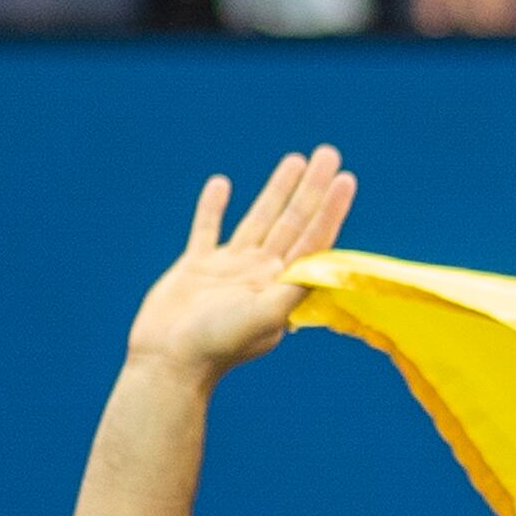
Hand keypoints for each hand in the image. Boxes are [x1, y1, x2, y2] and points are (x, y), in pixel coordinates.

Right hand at [125, 146, 356, 379]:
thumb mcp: (264, 317)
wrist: (169, 362)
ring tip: (294, 159)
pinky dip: (213, 207)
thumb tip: (325, 266)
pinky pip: (207, 229)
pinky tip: (222, 184)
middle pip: (293, 221)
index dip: (331, 209)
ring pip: (259, 218)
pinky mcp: (196, 267)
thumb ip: (293, 290)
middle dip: (311, 188)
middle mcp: (260, 273)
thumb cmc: (218, 344)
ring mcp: (228, 269)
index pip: (313, 239)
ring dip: (277, 190)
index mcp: (280, 284)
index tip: (346, 179)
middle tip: (328, 153)